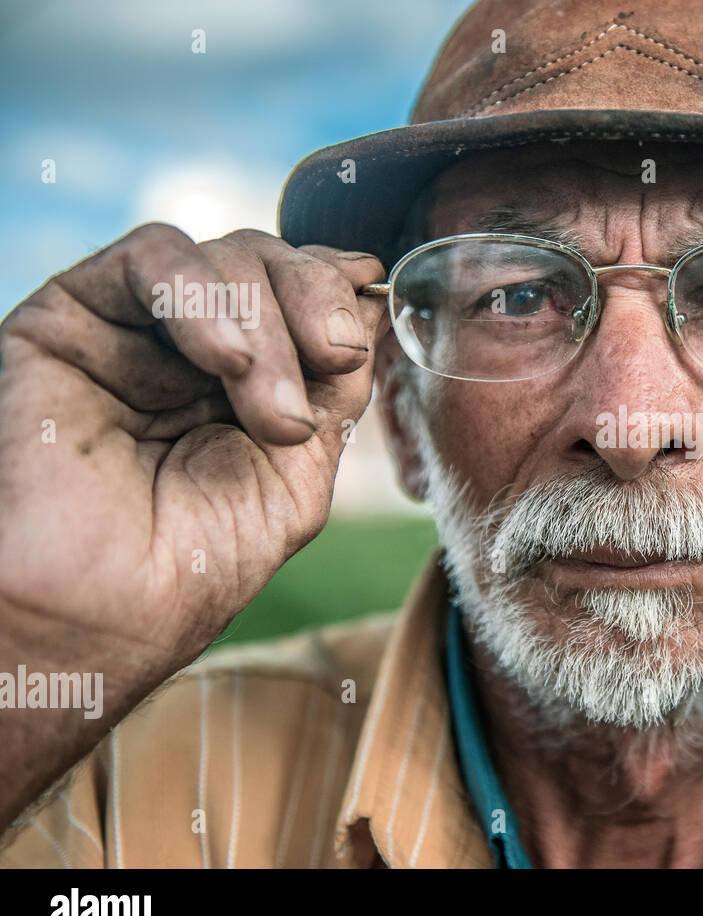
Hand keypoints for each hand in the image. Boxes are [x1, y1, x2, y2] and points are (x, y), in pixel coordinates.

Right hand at [0, 225, 385, 790]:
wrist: (90, 618)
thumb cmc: (187, 571)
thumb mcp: (296, 477)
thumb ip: (332, 391)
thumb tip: (369, 297)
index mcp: (248, 387)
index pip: (306, 299)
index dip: (343, 291)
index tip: (376, 307)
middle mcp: (190, 353)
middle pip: (273, 264)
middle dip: (320, 304)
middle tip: (338, 361)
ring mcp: (135, 333)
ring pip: (224, 256)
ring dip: (270, 323)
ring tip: (274, 413)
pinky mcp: (71, 319)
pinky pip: (152, 257)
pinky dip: (203, 294)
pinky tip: (227, 360)